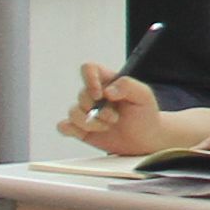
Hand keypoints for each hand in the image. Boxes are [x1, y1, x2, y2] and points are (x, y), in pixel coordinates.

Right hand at [58, 63, 177, 157]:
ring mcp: (87, 112)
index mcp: (108, 81)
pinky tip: (84, 132)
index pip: (89, 69)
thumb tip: (107, 91)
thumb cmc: (145, 115)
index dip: (89, 79)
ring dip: (90, 123)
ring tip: (107, 127)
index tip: (99, 94)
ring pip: (73, 112)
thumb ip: (128, 85)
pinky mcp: (81, 129)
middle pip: (81, 95)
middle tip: (114, 118)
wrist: (145, 140)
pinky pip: (64, 126)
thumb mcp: (144, 96)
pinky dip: (71, 129)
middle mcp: (94, 95)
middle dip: (98, 110)